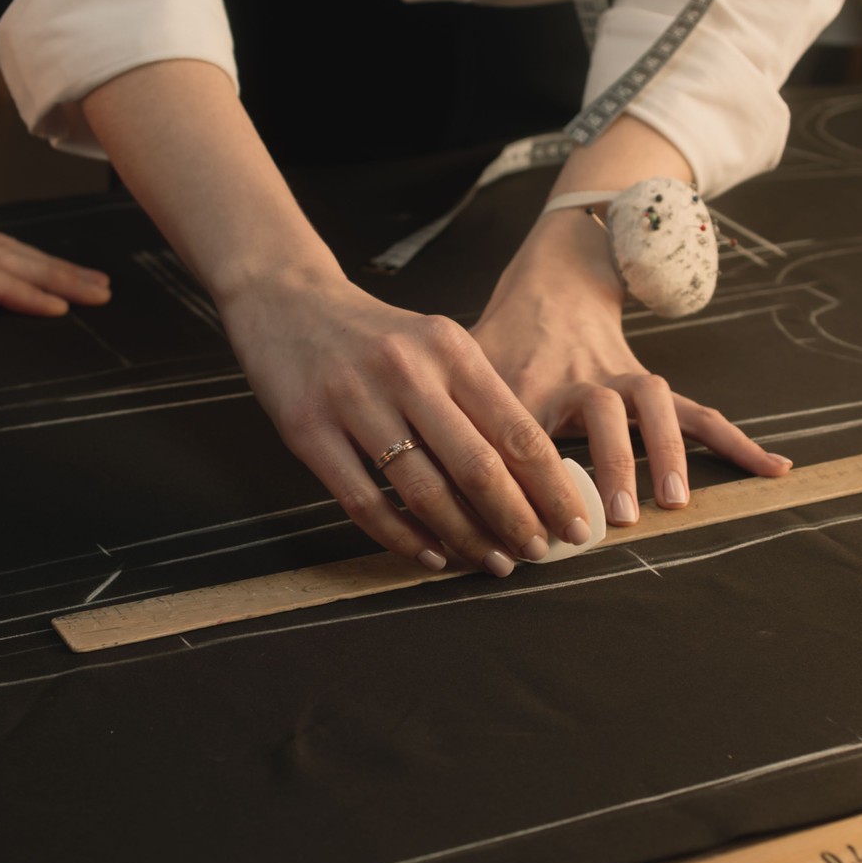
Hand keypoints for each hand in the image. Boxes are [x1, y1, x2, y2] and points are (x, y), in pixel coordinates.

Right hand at [222, 275, 592, 575]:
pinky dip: (402, 537)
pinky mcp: (309, 431)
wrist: (286, 300)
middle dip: (516, 521)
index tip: (575, 524)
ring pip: (423, 491)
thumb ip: (478, 399)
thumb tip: (534, 477)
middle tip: (538, 554)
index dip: (552, 487)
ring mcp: (354, 402)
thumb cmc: (374, 335)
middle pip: (477, 466)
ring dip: (465, 537)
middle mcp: (406, 373)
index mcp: (449, 349)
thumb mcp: (435, 344)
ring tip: (492, 562)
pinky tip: (430, 554)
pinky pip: (364, 501)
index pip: (516, 431)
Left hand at [471, 209, 790, 526]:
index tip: (530, 529)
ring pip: (652, 403)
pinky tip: (774, 469)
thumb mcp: (466, 375)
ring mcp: (620, 378)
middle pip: (601, 411)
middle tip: (614, 517)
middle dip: (611, 462)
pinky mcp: (649, 386)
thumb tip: (426, 494)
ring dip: (669, 451)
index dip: (530, 482)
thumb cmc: (498, 345)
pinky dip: (737, 441)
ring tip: (676, 502)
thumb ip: (454, 426)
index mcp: (527, 381)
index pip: (526, 434)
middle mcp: (579, 378)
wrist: (551, 284)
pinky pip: (697, 410)